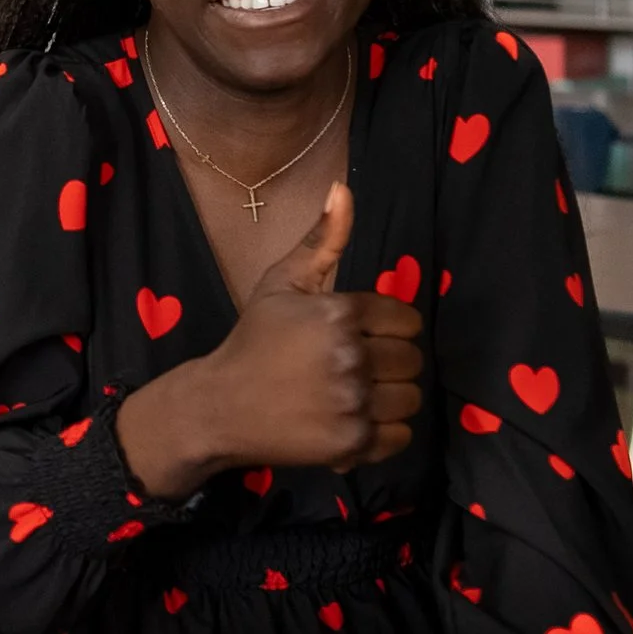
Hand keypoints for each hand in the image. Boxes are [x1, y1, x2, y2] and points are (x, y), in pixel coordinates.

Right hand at [116, 184, 424, 498]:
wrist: (221, 406)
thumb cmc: (255, 340)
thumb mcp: (282, 282)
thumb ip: (321, 239)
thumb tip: (343, 189)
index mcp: (339, 313)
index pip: (405, 319)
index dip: (385, 327)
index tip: (356, 335)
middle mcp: (350, 357)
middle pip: (411, 359)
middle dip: (387, 361)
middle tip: (353, 365)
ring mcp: (352, 403)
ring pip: (410, 397)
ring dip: (389, 396)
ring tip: (355, 393)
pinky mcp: (353, 444)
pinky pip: (401, 435)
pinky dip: (384, 431)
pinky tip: (354, 419)